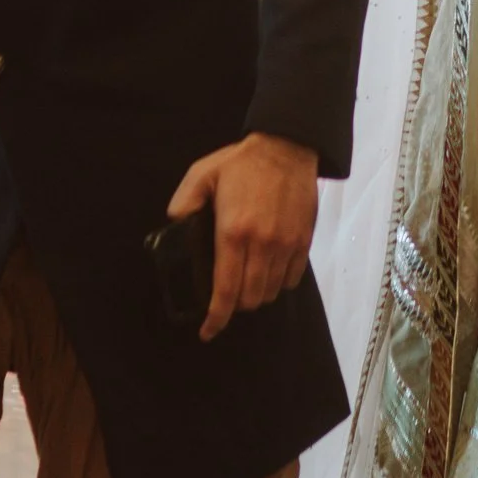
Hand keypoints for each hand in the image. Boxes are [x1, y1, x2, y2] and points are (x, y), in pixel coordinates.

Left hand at [165, 132, 318, 341]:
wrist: (288, 146)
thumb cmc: (242, 162)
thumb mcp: (202, 174)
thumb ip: (183, 202)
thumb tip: (174, 226)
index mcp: (233, 233)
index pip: (225, 291)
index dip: (215, 319)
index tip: (207, 331)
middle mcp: (262, 245)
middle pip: (249, 298)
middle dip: (234, 307)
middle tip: (224, 298)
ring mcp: (285, 245)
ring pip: (270, 292)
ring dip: (255, 296)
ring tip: (246, 285)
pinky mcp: (303, 241)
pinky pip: (291, 279)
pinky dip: (278, 284)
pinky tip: (268, 273)